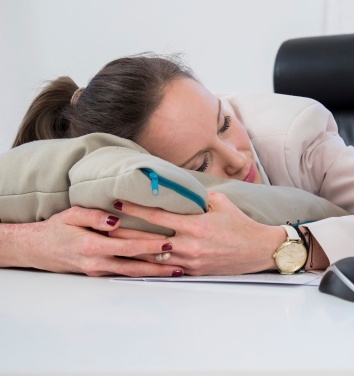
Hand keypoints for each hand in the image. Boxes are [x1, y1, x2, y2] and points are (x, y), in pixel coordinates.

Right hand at [0, 206, 183, 276]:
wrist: (37, 248)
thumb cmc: (56, 228)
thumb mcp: (72, 215)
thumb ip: (95, 216)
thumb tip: (116, 220)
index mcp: (93, 246)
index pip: (129, 247)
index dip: (150, 245)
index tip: (169, 243)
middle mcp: (98, 263)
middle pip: (135, 266)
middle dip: (159, 267)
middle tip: (180, 266)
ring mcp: (98, 271)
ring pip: (131, 273)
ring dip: (152, 274)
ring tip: (173, 273)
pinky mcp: (97, 274)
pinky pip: (123, 274)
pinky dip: (140, 274)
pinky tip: (153, 272)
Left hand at [111, 192, 286, 275]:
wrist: (258, 250)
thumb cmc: (240, 223)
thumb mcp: (220, 202)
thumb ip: (197, 198)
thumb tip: (180, 192)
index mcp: (195, 224)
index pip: (158, 215)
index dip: (135, 208)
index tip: (118, 202)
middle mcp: (189, 244)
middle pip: (148, 239)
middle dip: (123, 233)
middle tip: (103, 227)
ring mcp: (190, 262)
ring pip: (153, 258)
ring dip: (131, 252)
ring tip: (111, 246)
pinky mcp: (193, 273)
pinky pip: (166, 270)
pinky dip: (149, 266)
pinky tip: (134, 264)